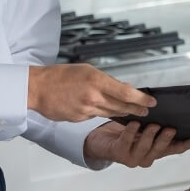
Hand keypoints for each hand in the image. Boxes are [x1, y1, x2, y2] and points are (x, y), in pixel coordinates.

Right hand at [27, 64, 154, 121]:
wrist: (38, 89)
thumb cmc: (60, 75)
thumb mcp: (86, 70)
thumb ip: (106, 80)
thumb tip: (124, 86)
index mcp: (96, 81)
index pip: (126, 92)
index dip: (141, 98)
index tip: (151, 101)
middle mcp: (93, 97)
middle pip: (122, 106)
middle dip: (136, 108)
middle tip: (147, 109)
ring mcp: (86, 110)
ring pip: (110, 113)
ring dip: (122, 112)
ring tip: (132, 111)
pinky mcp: (79, 119)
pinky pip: (95, 116)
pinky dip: (101, 112)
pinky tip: (102, 108)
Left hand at [83, 121, 189, 167]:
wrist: (101, 141)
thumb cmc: (124, 132)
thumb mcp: (142, 124)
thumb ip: (154, 117)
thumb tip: (159, 101)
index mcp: (155, 149)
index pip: (174, 148)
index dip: (185, 145)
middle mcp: (146, 156)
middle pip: (161, 150)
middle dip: (166, 139)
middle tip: (171, 129)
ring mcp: (133, 157)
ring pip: (145, 148)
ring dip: (150, 136)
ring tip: (153, 125)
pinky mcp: (119, 154)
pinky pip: (127, 142)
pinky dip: (131, 133)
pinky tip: (134, 124)